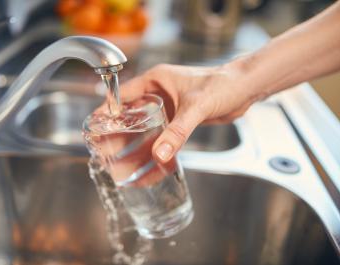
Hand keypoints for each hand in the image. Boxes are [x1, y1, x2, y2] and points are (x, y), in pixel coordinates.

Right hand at [119, 63, 262, 163]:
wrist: (244, 89)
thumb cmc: (222, 84)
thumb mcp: (196, 107)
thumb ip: (178, 131)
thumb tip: (160, 154)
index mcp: (156, 81)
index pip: (122, 95)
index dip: (107, 111)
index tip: (95, 128)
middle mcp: (159, 93)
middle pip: (131, 116)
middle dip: (119, 135)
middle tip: (106, 153)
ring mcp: (169, 108)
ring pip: (145, 129)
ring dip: (136, 146)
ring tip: (124, 165)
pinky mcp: (179, 120)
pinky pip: (162, 136)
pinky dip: (155, 150)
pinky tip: (151, 166)